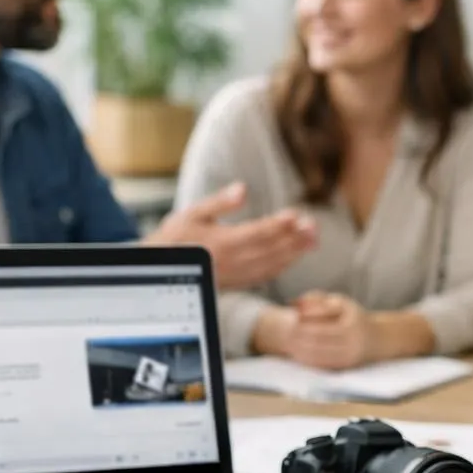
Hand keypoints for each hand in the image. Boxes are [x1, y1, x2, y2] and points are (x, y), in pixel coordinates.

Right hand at [147, 182, 316, 290]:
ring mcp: (235, 275)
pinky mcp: (236, 283)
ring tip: (312, 240)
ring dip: (293, 253)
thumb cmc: (175, 237)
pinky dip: (281, 266)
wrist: (159, 269)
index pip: (256, 233)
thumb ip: (219, 203)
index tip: (296, 215)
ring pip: (271, 265)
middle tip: (313, 227)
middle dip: (294, 239)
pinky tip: (294, 256)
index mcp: (221, 242)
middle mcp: (231, 261)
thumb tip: (242, 190)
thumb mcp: (191, 213)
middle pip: (269, 250)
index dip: (278, 225)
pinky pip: (264, 276)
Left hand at [284, 292, 374, 369]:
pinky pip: (323, 365)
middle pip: (317, 342)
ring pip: (318, 355)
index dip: (303, 323)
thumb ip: (316, 299)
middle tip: (286, 333)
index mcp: (350, 325)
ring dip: (300, 350)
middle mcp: (352, 343)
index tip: (291, 317)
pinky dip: (308, 360)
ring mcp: (349, 357)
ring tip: (289, 343)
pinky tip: (298, 354)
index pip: (320, 326)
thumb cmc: (353, 317)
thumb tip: (294, 304)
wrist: (377, 339)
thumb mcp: (339, 302)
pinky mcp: (346, 367)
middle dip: (299, 338)